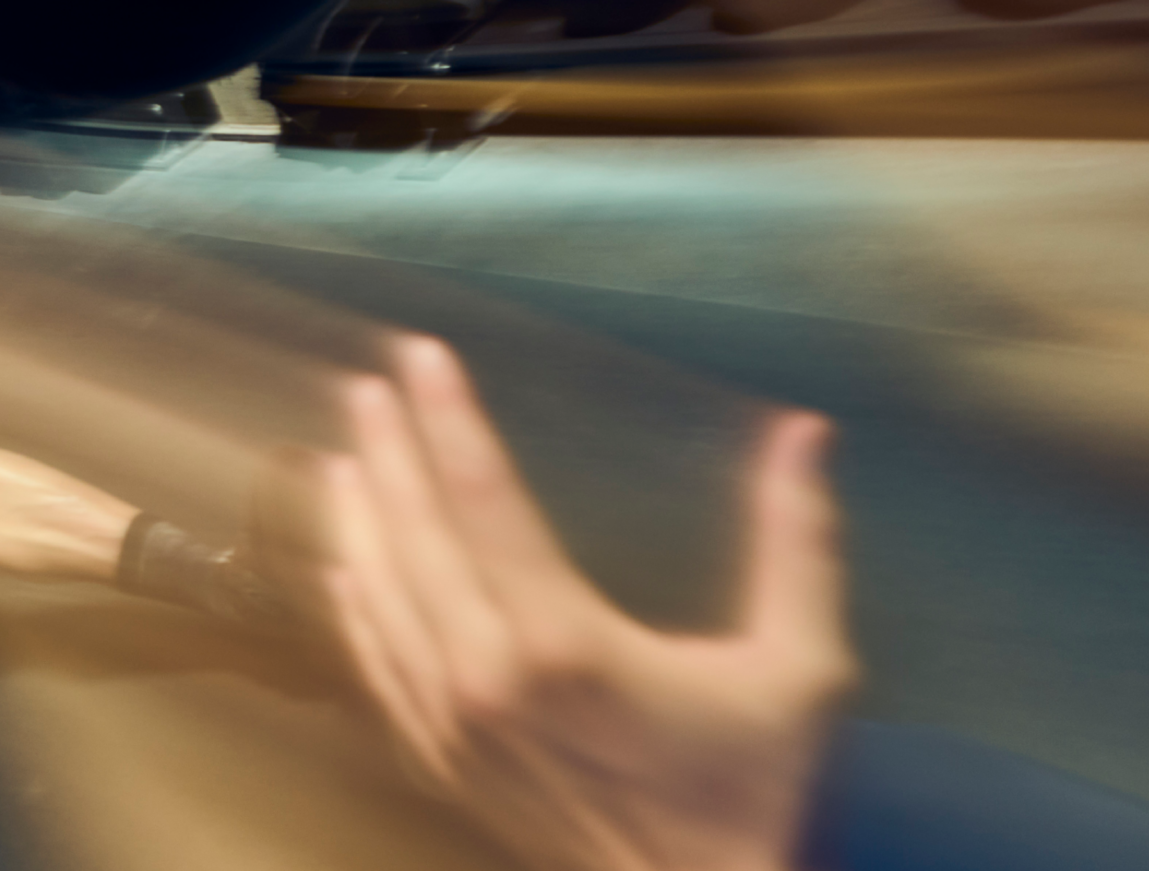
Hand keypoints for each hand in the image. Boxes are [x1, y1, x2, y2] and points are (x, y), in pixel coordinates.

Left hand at [307, 337, 852, 870]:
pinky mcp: (448, 767)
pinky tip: (342, 574)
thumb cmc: (754, 794)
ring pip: (382, 603)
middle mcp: (490, 681)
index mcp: (566, 646)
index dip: (450, 420)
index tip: (421, 355)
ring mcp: (457, 729)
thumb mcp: (801, 669)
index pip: (487, 501)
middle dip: (388, 454)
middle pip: (415, 540)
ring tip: (343, 456)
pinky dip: (355, 614)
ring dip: (359, 523)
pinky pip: (379, 673)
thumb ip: (797, 545)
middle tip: (364, 386)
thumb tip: (807, 431)